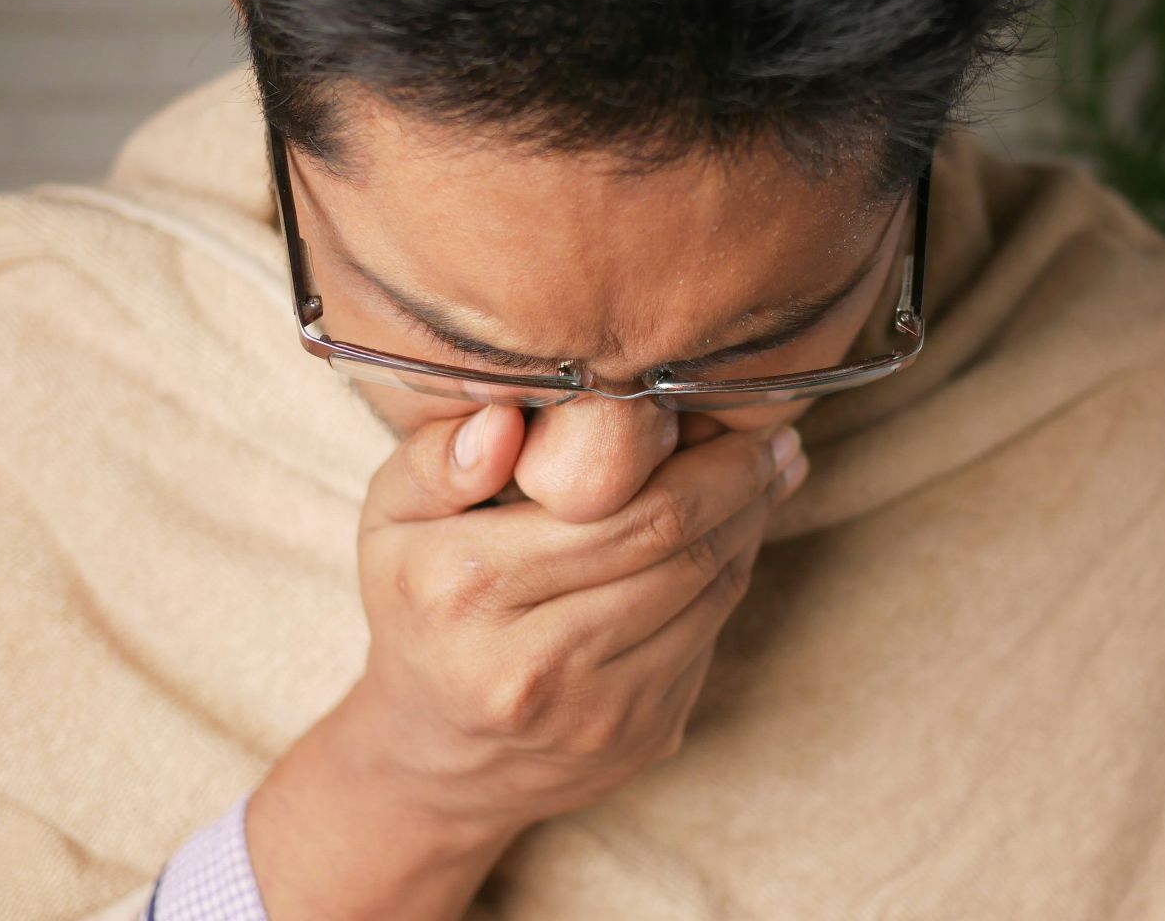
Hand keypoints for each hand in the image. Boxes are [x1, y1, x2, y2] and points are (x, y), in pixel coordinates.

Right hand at [346, 403, 808, 839]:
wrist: (436, 754)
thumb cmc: (421, 607)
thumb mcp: (391, 521)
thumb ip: (437, 460)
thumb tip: (506, 418)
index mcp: (468, 588)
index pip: (622, 511)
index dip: (699, 458)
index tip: (728, 409)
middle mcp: (533, 661)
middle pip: (678, 549)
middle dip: (740, 483)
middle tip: (773, 436)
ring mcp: (595, 710)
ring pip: (710, 592)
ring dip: (751, 525)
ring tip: (768, 474)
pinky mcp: (640, 735)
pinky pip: (712, 635)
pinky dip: (733, 575)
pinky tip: (738, 534)